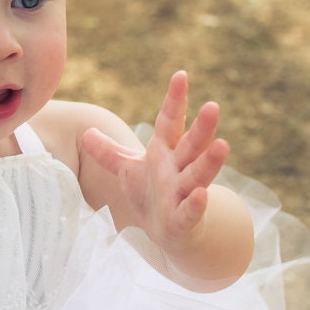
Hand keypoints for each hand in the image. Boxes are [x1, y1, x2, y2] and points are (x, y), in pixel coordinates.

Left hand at [81, 71, 229, 253]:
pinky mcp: (184, 219)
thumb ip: (108, 152)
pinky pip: (191, 210)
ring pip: (199, 174)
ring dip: (210, 161)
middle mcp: (178, 169)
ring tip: (224, 144)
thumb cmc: (151, 195)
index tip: (180, 75)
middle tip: (213, 106)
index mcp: (165, 152)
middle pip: (192, 145)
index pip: (170, 122)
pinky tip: (201, 194)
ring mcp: (183, 193)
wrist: (168, 233)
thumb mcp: (127, 170)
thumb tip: (86, 132)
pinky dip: (196, 203)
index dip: (175, 101)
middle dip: (203, 128)